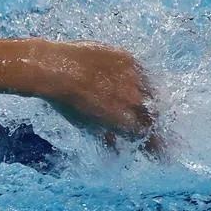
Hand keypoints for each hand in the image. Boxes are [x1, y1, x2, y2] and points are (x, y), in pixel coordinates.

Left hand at [39, 40, 156, 139]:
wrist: (54, 67)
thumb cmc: (66, 101)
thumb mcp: (86, 124)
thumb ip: (106, 137)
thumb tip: (116, 151)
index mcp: (125, 120)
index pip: (148, 135)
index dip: (153, 143)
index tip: (156, 148)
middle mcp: (135, 100)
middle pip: (153, 114)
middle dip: (151, 120)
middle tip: (144, 120)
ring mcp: (134, 77)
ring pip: (151, 91)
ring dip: (147, 98)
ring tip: (137, 98)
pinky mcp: (128, 59)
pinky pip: (141, 71)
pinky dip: (138, 78)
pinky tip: (130, 78)